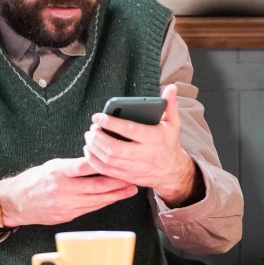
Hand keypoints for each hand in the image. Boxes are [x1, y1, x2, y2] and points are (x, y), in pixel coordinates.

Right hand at [0, 157, 138, 228]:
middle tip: (133, 179)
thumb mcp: (52, 166)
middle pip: (95, 186)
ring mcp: (65, 205)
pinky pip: (90, 208)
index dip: (103, 164)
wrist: (15, 203)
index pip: (83, 166)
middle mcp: (62, 189)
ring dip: (115, 195)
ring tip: (130, 190)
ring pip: (96, 200)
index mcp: (58, 172)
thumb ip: (74, 165)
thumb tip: (97, 159)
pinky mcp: (67, 216)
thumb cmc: (35, 180)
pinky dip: (103, 203)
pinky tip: (114, 198)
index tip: (118, 160)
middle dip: (117, 183)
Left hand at [84, 84, 201, 206]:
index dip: (112, 123)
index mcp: (154, 138)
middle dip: (99, 137)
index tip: (99, 116)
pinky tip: (90, 150)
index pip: (130, 130)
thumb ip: (170, 105)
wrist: (172, 172)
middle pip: (115, 148)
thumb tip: (171, 87)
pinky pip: (106, 171)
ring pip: (108, 160)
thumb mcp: (173, 124)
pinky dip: (94, 161)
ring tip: (89, 136)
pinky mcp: (128, 176)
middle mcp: (144, 154)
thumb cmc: (169, 143)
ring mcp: (135, 168)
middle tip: (92, 128)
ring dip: (94, 148)